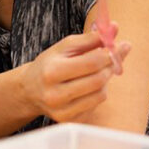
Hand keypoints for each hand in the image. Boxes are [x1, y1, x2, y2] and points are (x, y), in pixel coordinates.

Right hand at [16, 27, 130, 122]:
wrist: (29, 90)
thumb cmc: (50, 64)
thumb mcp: (64, 47)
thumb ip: (90, 38)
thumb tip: (114, 28)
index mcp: (52, 71)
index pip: (92, 63)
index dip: (110, 54)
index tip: (120, 46)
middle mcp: (55, 94)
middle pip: (98, 80)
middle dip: (110, 67)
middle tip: (113, 58)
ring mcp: (61, 110)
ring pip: (100, 95)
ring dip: (104, 81)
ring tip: (96, 72)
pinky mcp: (68, 120)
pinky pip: (95, 106)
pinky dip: (97, 94)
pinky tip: (88, 87)